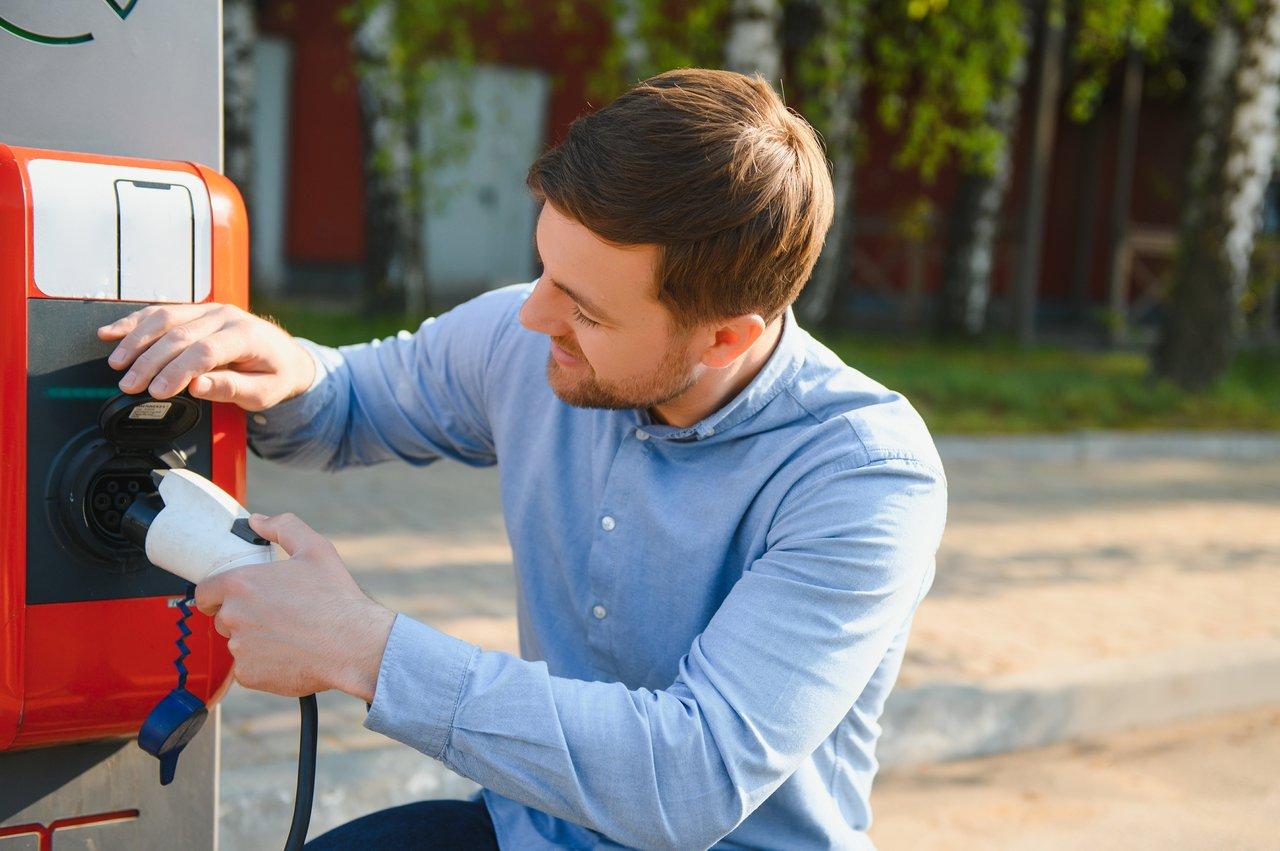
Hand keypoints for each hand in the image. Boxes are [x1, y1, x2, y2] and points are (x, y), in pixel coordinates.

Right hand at [97, 303, 315, 411]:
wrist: (287, 356)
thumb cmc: (276, 376)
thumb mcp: (263, 392)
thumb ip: (231, 388)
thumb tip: (197, 387)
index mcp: (246, 336)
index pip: (205, 351)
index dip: (177, 371)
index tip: (157, 392)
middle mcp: (226, 316)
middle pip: (180, 335)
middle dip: (150, 361)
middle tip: (129, 385)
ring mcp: (210, 309)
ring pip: (165, 318)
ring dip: (136, 340)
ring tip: (117, 363)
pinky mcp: (196, 310)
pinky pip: (161, 312)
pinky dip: (135, 322)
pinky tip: (112, 333)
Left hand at [194, 513, 395, 699]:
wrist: (353, 646)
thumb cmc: (336, 599)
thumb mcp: (316, 549)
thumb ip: (283, 527)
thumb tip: (258, 521)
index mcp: (241, 584)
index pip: (205, 592)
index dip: (218, 594)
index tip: (237, 598)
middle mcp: (233, 616)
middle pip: (223, 618)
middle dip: (244, 616)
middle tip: (278, 615)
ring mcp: (239, 648)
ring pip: (238, 643)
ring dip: (256, 640)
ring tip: (290, 635)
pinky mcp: (249, 675)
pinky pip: (249, 668)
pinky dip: (265, 663)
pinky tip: (291, 654)